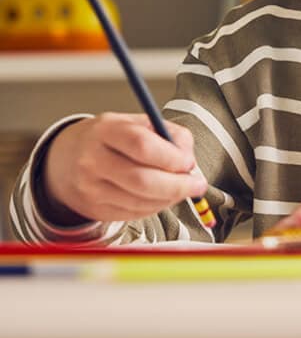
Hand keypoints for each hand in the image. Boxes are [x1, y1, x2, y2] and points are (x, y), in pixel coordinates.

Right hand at [41, 112, 207, 224]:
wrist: (66, 159)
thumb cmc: (112, 138)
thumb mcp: (139, 123)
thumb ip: (171, 135)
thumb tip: (189, 161)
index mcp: (106, 130)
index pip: (142, 146)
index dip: (172, 158)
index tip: (189, 163)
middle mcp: (93, 160)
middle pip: (142, 180)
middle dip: (178, 186)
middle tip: (197, 185)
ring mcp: (90, 188)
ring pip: (140, 201)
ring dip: (169, 198)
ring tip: (181, 189)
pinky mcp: (94, 209)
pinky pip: (133, 214)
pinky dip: (155, 207)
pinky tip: (160, 196)